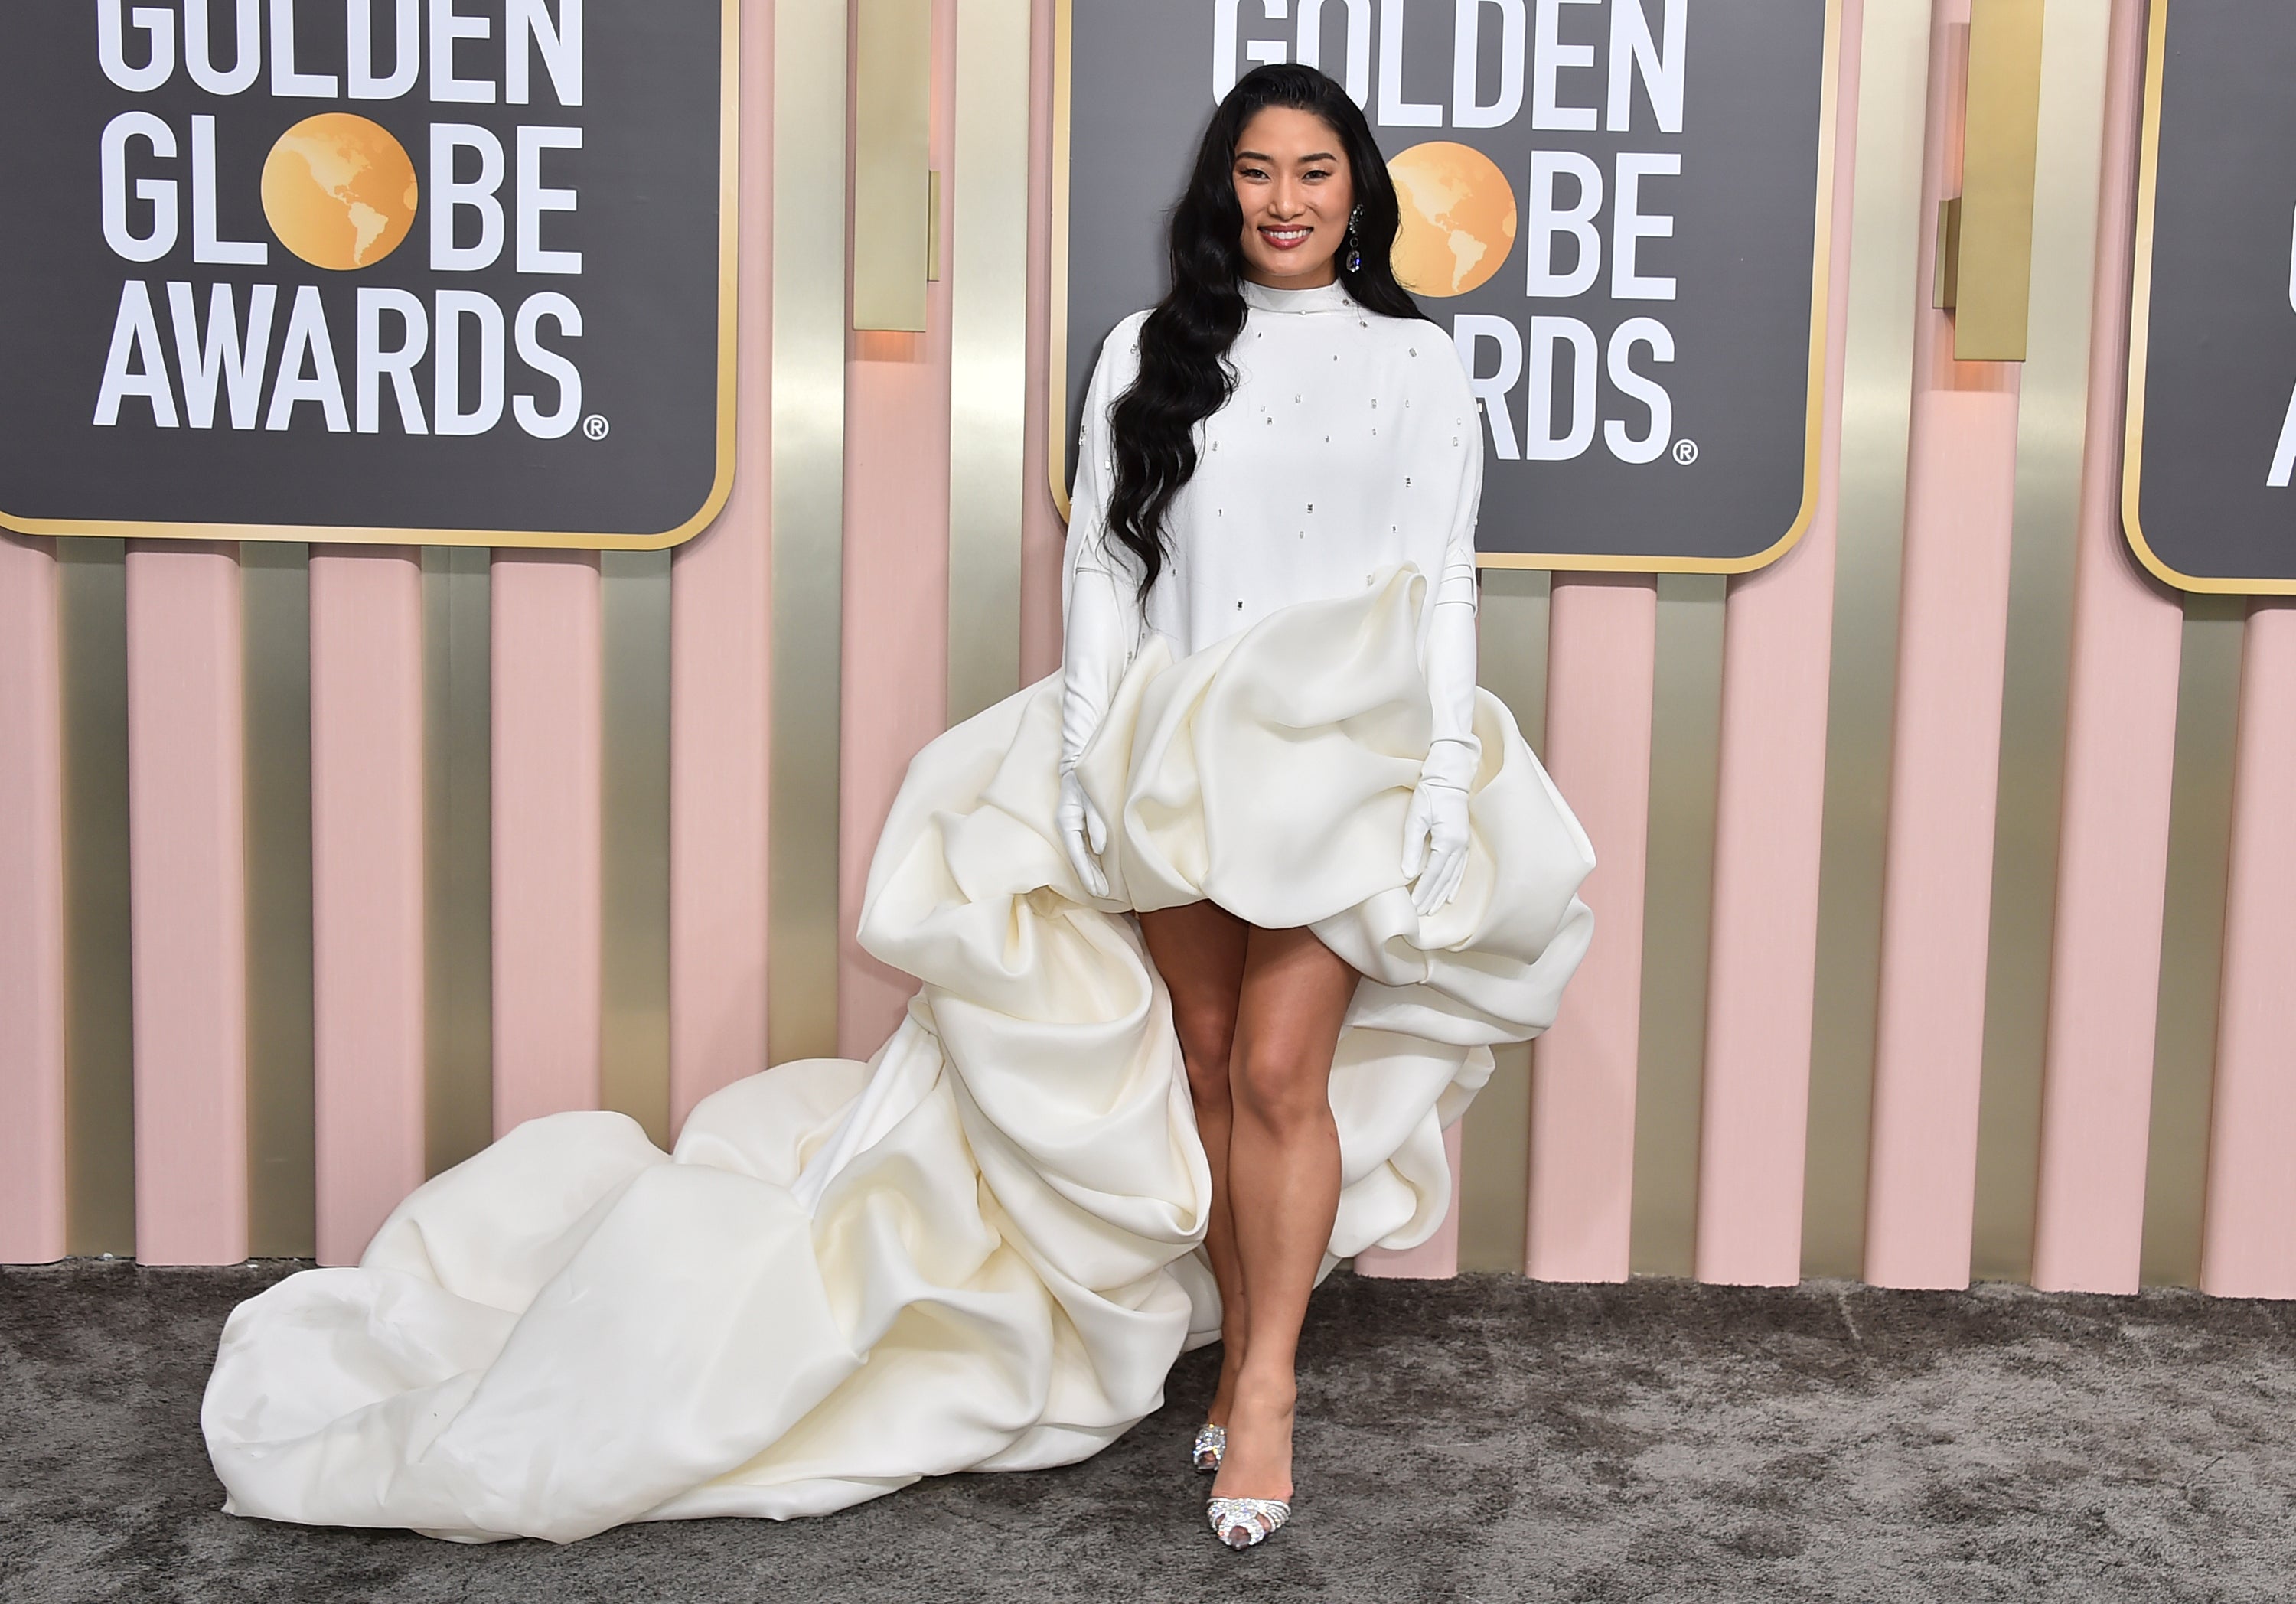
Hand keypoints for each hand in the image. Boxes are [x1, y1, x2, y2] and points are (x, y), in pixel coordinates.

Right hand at [1057, 766, 1110, 898]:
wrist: (1077, 761)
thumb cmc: (1084, 779)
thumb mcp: (1091, 798)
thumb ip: (1096, 822)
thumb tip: (1101, 849)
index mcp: (1066, 823)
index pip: (1077, 855)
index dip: (1086, 874)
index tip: (1096, 890)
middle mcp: (1067, 827)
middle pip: (1079, 858)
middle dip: (1090, 878)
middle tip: (1104, 895)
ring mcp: (1071, 827)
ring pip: (1081, 854)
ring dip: (1091, 871)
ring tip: (1103, 889)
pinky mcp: (1078, 824)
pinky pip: (1084, 847)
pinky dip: (1092, 860)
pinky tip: (1100, 869)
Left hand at [1400, 777, 1468, 915]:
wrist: (1449, 777)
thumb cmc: (1430, 794)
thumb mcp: (1416, 818)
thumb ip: (1412, 847)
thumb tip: (1408, 874)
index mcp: (1447, 841)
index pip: (1433, 874)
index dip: (1424, 892)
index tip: (1414, 906)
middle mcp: (1459, 846)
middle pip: (1444, 879)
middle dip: (1432, 898)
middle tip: (1421, 914)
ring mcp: (1464, 844)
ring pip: (1453, 876)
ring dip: (1443, 894)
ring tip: (1434, 909)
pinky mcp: (1464, 840)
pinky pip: (1461, 868)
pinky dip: (1455, 883)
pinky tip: (1451, 894)